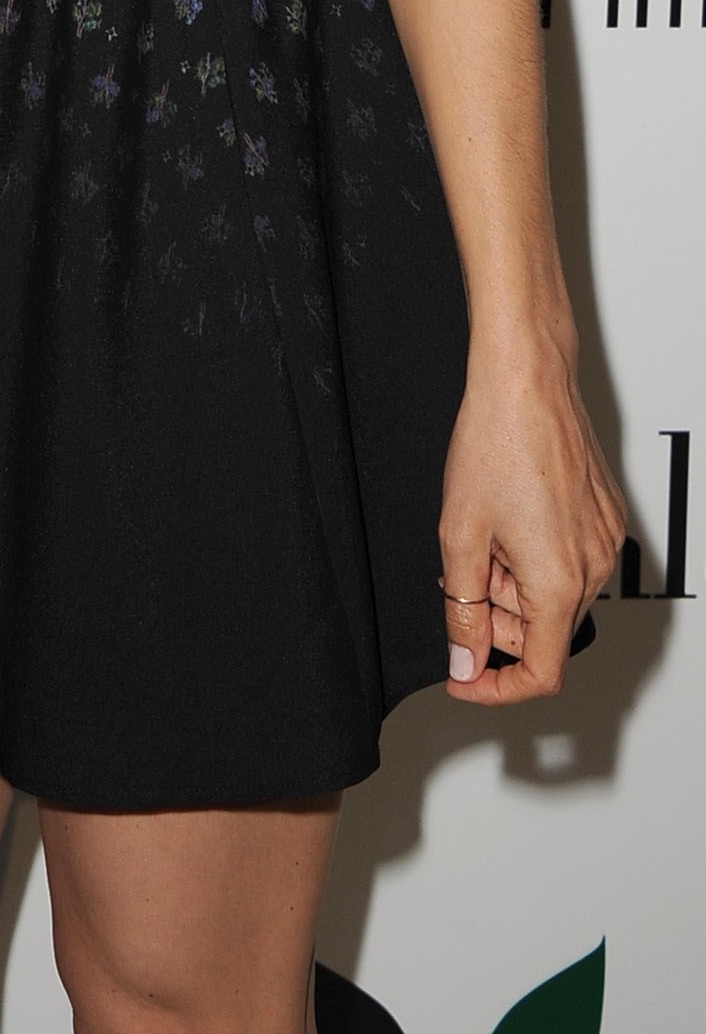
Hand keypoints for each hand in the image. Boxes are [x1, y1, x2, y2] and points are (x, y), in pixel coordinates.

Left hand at [437, 337, 624, 700]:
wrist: (527, 379)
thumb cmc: (493, 443)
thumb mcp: (459, 534)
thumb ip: (462, 608)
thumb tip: (465, 661)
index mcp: (559, 581)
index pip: (541, 672)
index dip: (497, 687)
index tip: (464, 674)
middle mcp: (595, 567)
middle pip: (544, 631)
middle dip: (497, 616)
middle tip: (460, 571)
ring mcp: (605, 540)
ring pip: (554, 594)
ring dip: (513, 581)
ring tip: (483, 528)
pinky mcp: (605, 516)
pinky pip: (569, 560)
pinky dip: (533, 555)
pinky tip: (508, 514)